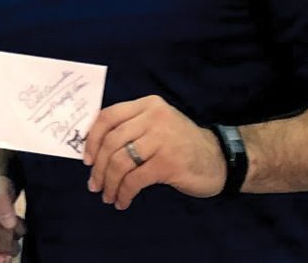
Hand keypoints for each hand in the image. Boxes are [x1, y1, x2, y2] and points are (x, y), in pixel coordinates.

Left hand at [83, 95, 225, 209]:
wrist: (221, 159)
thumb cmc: (181, 144)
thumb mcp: (156, 125)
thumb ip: (130, 128)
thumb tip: (92, 150)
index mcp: (147, 105)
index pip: (107, 117)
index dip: (92, 140)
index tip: (86, 160)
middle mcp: (154, 117)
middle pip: (111, 142)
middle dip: (98, 167)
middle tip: (94, 185)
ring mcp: (162, 139)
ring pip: (120, 162)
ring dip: (109, 183)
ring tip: (107, 196)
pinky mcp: (168, 163)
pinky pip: (135, 179)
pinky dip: (124, 193)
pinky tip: (123, 201)